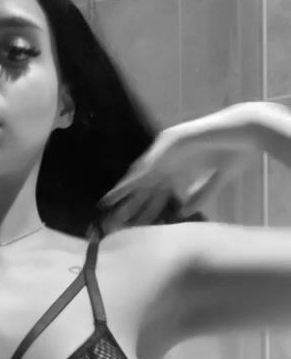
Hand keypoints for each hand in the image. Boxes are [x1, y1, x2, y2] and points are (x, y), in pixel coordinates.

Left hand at [97, 101, 285, 229]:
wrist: (248, 130)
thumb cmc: (236, 152)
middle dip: (129, 204)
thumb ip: (200, 195)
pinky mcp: (174, 137)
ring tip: (111, 200)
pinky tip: (132, 182)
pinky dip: (144, 169)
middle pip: (145, 188)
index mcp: (179, 172)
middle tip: (112, 221)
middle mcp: (171, 161)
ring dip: (127, 187)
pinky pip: (156, 156)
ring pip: (143, 172)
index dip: (144, 212)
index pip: (157, 196)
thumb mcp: (217, 180)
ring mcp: (170, 149)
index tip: (132, 228)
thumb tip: (182, 212)